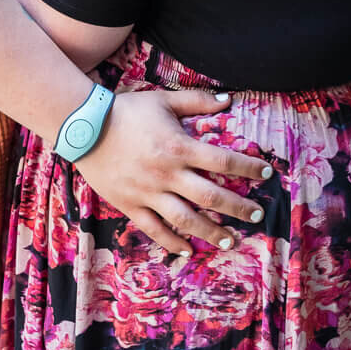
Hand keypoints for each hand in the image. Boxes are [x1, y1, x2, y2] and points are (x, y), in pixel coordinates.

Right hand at [76, 89, 270, 256]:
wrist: (84, 127)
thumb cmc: (126, 111)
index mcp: (178, 147)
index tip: (266, 173)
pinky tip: (187, 249)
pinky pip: (155, 229)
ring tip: (229, 241)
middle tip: (256, 215)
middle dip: (237, 208)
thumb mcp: (164, 100)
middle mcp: (167, 174)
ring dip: (211, 232)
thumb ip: (197, 101)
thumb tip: (228, 100)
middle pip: (211, 197)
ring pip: (186, 219)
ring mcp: (148, 192)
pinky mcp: (130, 205)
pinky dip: (172, 241)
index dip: (248, 168)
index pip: (223, 161)